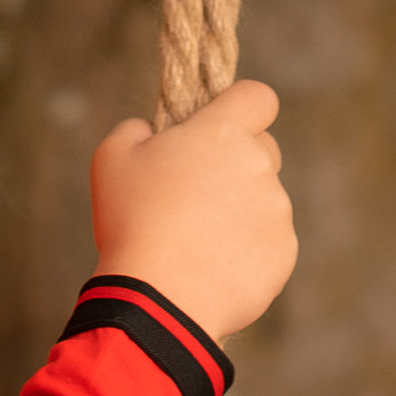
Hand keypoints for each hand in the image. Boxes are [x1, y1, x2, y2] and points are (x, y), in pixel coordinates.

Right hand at [89, 79, 294, 345]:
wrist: (160, 299)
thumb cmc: (132, 224)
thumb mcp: (111, 159)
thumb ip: (137, 128)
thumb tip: (151, 131)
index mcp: (222, 133)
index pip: (258, 96)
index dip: (242, 107)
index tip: (222, 126)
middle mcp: (259, 165)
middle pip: (264, 149)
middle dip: (236, 163)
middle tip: (196, 194)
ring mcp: (277, 211)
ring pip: (265, 199)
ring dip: (238, 211)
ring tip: (196, 242)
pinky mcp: (284, 253)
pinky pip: (269, 242)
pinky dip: (246, 251)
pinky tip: (212, 267)